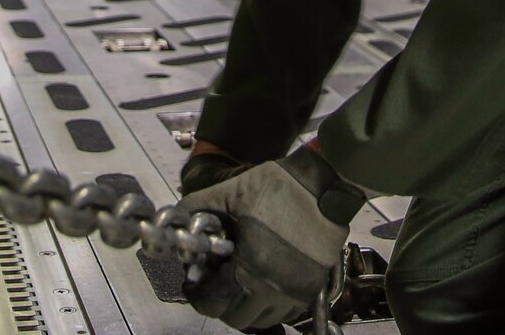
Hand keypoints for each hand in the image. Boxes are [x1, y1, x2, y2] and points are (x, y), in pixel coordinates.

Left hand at [179, 143, 365, 330]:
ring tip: (237, 283)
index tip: (193, 284)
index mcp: (251, 267)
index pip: (215, 302)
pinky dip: (270, 305)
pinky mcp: (313, 287)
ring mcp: (296, 291)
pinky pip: (286, 312)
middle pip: (237, 318)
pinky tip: (262, 282)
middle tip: (213, 282)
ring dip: (245, 307)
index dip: (198, 295)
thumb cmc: (281, 187)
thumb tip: (179, 217)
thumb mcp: (231, 192)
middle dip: (220, 303)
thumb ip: (200, 207)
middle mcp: (274, 288)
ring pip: (262, 319)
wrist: (325, 184)